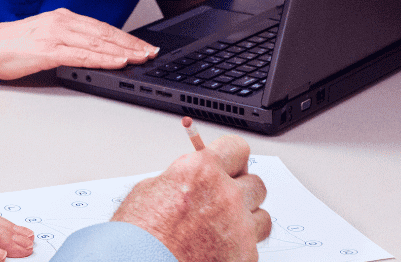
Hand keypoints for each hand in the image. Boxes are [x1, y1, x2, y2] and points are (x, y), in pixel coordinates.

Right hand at [0, 8, 158, 79]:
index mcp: (61, 18)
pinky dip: (104, 59)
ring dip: (124, 51)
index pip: (101, 27)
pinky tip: (118, 62)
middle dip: (132, 43)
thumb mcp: (42, 37)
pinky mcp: (48, 51)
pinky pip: (82, 55)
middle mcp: (61, 22)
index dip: (125, 36)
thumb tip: (86, 51)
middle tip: (151, 52)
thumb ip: (64, 40)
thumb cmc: (8, 45)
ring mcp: (55, 36)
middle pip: (105, 33)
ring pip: (98, 43)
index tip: (142, 45)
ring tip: (142, 57)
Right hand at [111, 135, 270, 261]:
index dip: (231, 157)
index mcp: (202, 171)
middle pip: (255, 183)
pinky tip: (216, 248)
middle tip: (222, 199)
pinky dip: (238, 246)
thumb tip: (194, 179)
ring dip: (246, 219)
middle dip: (240, 190)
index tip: (229, 163)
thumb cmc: (138, 233)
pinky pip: (253, 245)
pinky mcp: (246, 255)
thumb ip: (183, 179)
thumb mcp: (151, 189)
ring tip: (222, 228)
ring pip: (261, 216)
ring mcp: (240, 227)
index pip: (237, 148)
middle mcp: (227, 195)